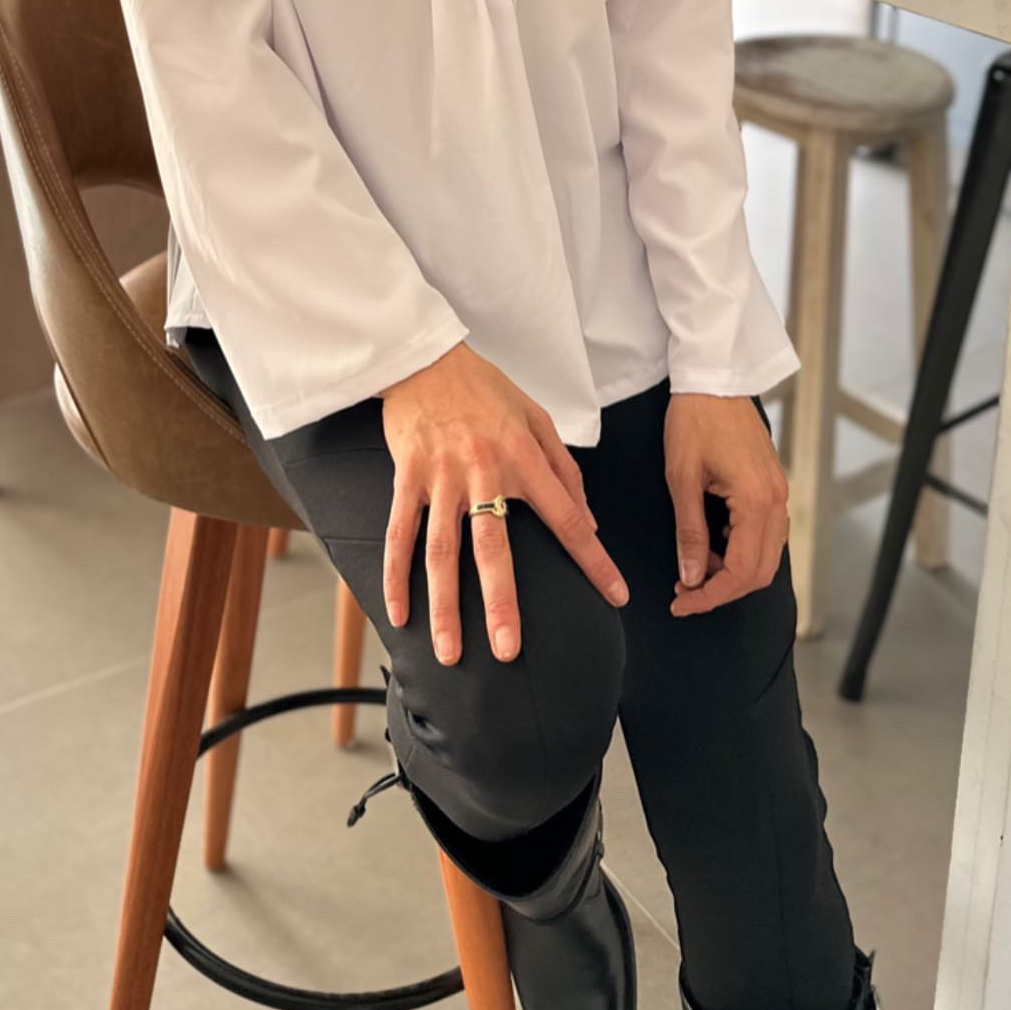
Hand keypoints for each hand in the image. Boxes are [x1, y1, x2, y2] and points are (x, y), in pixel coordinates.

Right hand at [378, 341, 629, 665]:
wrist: (426, 358)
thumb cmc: (485, 388)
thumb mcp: (537, 417)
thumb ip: (564, 470)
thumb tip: (588, 521)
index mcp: (523, 457)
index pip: (566, 518)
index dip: (593, 560)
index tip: (614, 596)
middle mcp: (483, 471)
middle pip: (493, 548)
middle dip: (501, 603)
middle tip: (509, 650)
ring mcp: (440, 478)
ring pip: (441, 551)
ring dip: (444, 605)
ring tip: (449, 651)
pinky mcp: (407, 477)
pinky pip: (399, 534)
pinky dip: (396, 576)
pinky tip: (399, 613)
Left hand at [663, 392, 788, 617]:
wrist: (713, 377)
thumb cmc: (695, 419)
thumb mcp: (682, 478)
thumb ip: (690, 532)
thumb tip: (691, 575)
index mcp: (756, 500)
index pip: (742, 571)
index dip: (711, 595)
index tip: (683, 602)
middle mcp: (776, 500)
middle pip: (760, 571)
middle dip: (723, 589)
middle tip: (686, 590)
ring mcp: (779, 492)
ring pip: (766, 555)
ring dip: (732, 570)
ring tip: (694, 565)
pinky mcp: (772, 485)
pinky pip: (766, 533)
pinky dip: (741, 549)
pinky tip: (712, 544)